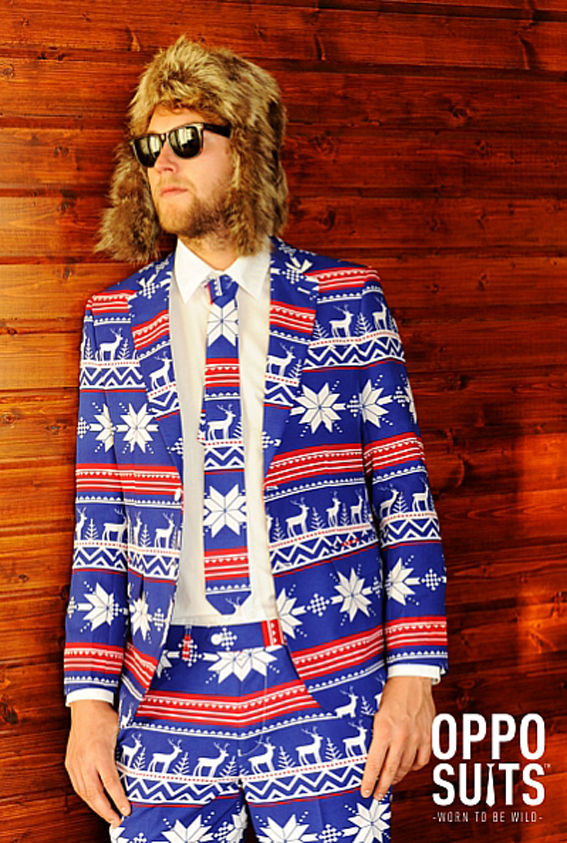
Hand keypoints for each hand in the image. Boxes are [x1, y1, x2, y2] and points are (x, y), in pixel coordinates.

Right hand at [65, 699, 130, 826]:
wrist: (86, 705)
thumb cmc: (106, 717)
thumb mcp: (121, 732)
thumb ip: (127, 751)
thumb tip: (141, 767)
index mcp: (99, 753)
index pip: (110, 782)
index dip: (119, 799)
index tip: (127, 810)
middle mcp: (85, 761)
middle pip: (95, 793)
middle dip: (106, 810)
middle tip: (117, 822)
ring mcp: (75, 763)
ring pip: (84, 793)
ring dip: (96, 807)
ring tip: (108, 816)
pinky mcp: (70, 763)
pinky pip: (78, 786)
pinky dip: (87, 797)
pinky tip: (95, 802)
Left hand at [360, 675, 434, 799]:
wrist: (412, 677)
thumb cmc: (389, 691)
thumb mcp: (373, 710)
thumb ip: (372, 732)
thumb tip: (363, 751)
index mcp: (383, 730)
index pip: (374, 764)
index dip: (369, 781)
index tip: (365, 793)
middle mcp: (400, 737)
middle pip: (390, 771)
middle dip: (382, 787)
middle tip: (376, 796)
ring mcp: (416, 738)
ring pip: (406, 768)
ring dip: (396, 777)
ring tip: (389, 781)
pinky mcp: (427, 736)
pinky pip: (421, 760)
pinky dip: (413, 767)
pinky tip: (406, 767)